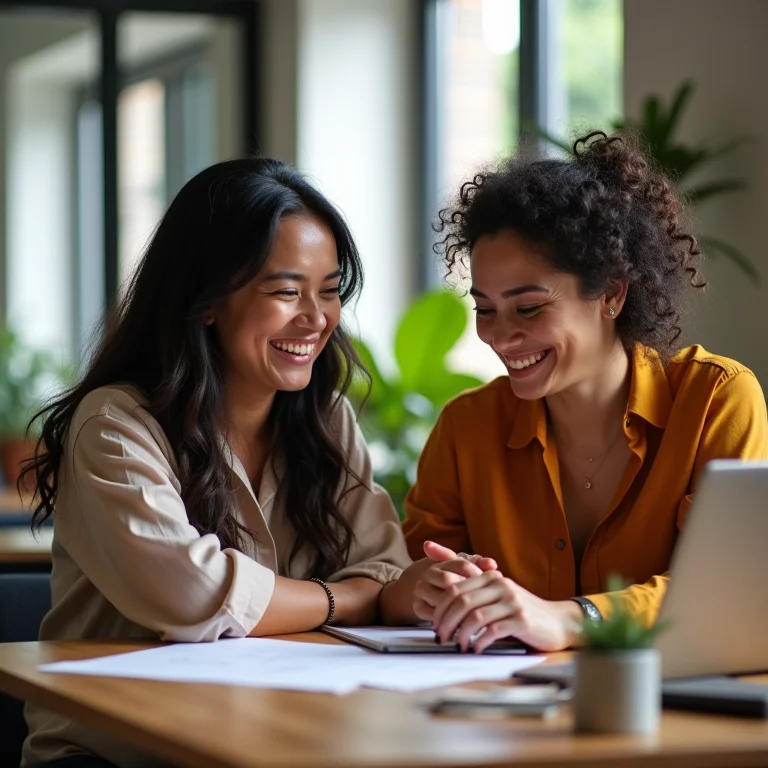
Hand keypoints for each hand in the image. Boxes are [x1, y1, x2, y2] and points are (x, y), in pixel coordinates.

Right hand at [412, 541, 496, 622]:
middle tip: (484, 602)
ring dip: (457, 609)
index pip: (461, 564)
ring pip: (440, 598)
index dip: (477, 574)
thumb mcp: (465, 571)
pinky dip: (447, 620)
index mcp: (443, 561)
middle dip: (467, 592)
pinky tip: (461, 625)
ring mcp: (421, 589)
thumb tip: (492, 564)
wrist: (428, 593)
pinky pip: (433, 614)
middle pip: (449, 580)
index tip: (490, 585)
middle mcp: (429, 573)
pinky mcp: (417, 606)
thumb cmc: (453, 581)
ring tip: (475, 615)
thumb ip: (479, 565)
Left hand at [431, 571, 582, 652]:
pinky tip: (475, 649)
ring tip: (457, 645)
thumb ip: (475, 593)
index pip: (455, 588)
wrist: (557, 622)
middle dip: (446, 621)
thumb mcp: (498, 596)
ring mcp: (512, 601)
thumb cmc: (521, 612)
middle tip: (440, 637)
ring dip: (461, 634)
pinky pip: (493, 631)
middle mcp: (500, 585)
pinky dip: (479, 642)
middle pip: (461, 601)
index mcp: (490, 576)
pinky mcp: (522, 620)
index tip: (434, 624)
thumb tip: (442, 600)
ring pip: (475, 616)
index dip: (440, 607)